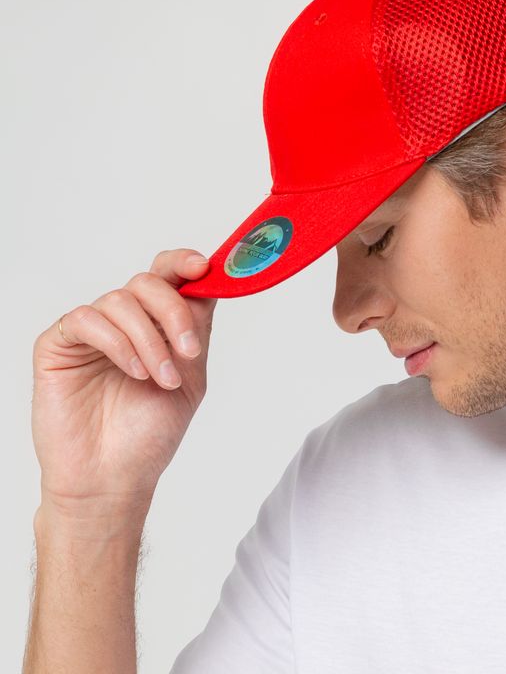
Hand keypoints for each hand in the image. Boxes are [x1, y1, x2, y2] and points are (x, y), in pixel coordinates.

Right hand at [31, 249, 216, 517]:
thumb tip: (211, 283)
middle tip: (188, 350)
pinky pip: (87, 320)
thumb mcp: (190, 377)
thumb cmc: (148, 434)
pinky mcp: (58, 344)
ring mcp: (90, 331)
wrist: (112, 479)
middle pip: (148, 282)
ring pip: (120, 300)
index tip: (203, 267)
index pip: (167, 276)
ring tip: (159, 378)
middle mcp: (123, 321)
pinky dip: (117, 343)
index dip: (184, 263)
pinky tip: (132, 371)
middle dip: (174, 311)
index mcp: (155, 324)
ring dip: (149, 339)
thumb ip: (197, 329)